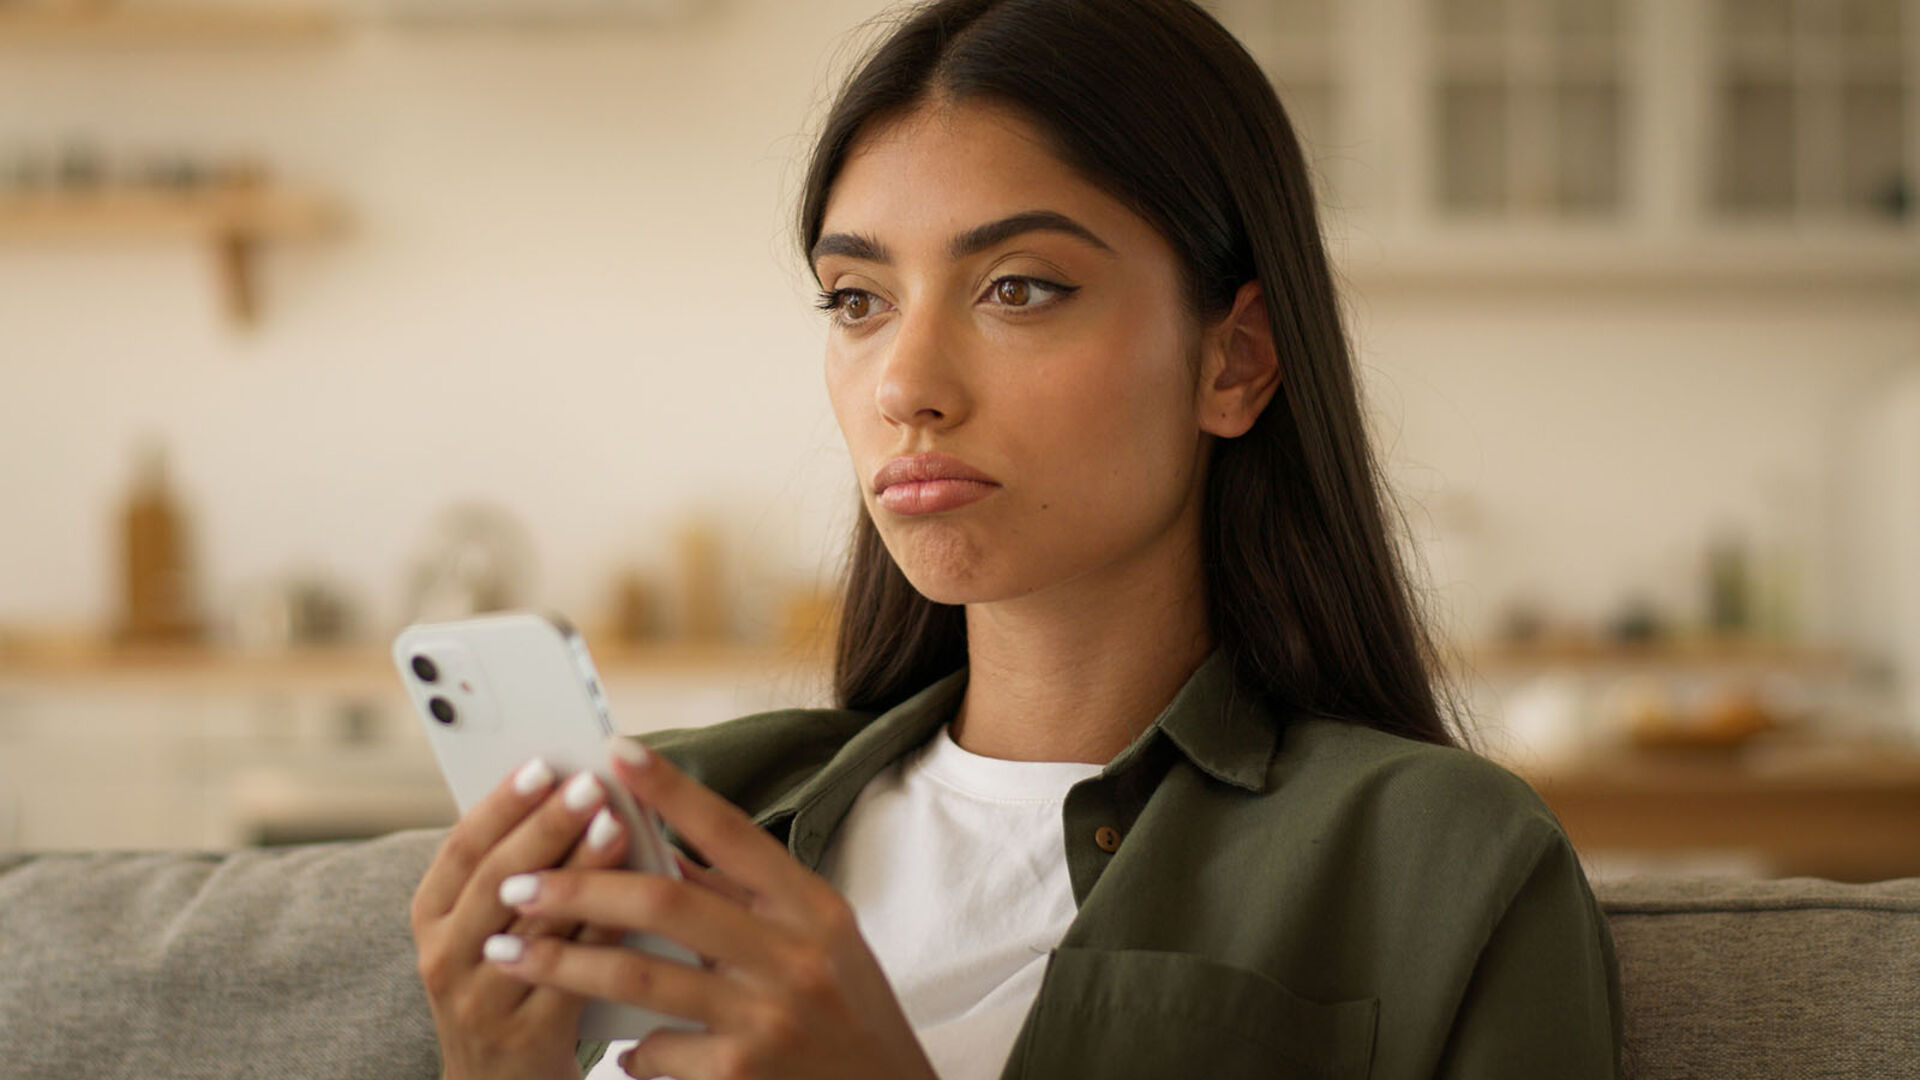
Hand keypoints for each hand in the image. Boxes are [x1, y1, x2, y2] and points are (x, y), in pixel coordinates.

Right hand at [410, 758, 632, 1079]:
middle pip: (496, 878)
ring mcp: (479, 999)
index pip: (462, 848)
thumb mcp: (490, 926)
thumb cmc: (511, 982)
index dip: (502, 804)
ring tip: (618, 824)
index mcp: (432, 916)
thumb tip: (576, 791)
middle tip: (591, 784)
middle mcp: (444, 956)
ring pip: (533, 922)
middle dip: (546, 826)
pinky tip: (634, 894)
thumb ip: (518, 869)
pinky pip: (569, 971)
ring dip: (578, 869)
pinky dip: (602, 927)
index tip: (543, 763)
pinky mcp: (524, 1035)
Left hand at [482, 736, 939, 1079]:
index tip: (616, 752)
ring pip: (639, 979)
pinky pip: (657, 1050)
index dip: (672, 790)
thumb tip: (665, 855)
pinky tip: (616, 1052)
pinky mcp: (741, 1075)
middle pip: (666, 903)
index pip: (731, 832)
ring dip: (562, 964)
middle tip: (519, 882)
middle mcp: (792, 955)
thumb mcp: (821, 942)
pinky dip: (628, 1051)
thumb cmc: (849, 1014)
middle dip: (579, 889)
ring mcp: (766, 1018)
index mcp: (812, 907)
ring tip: (508, 951)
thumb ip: (748, 900)